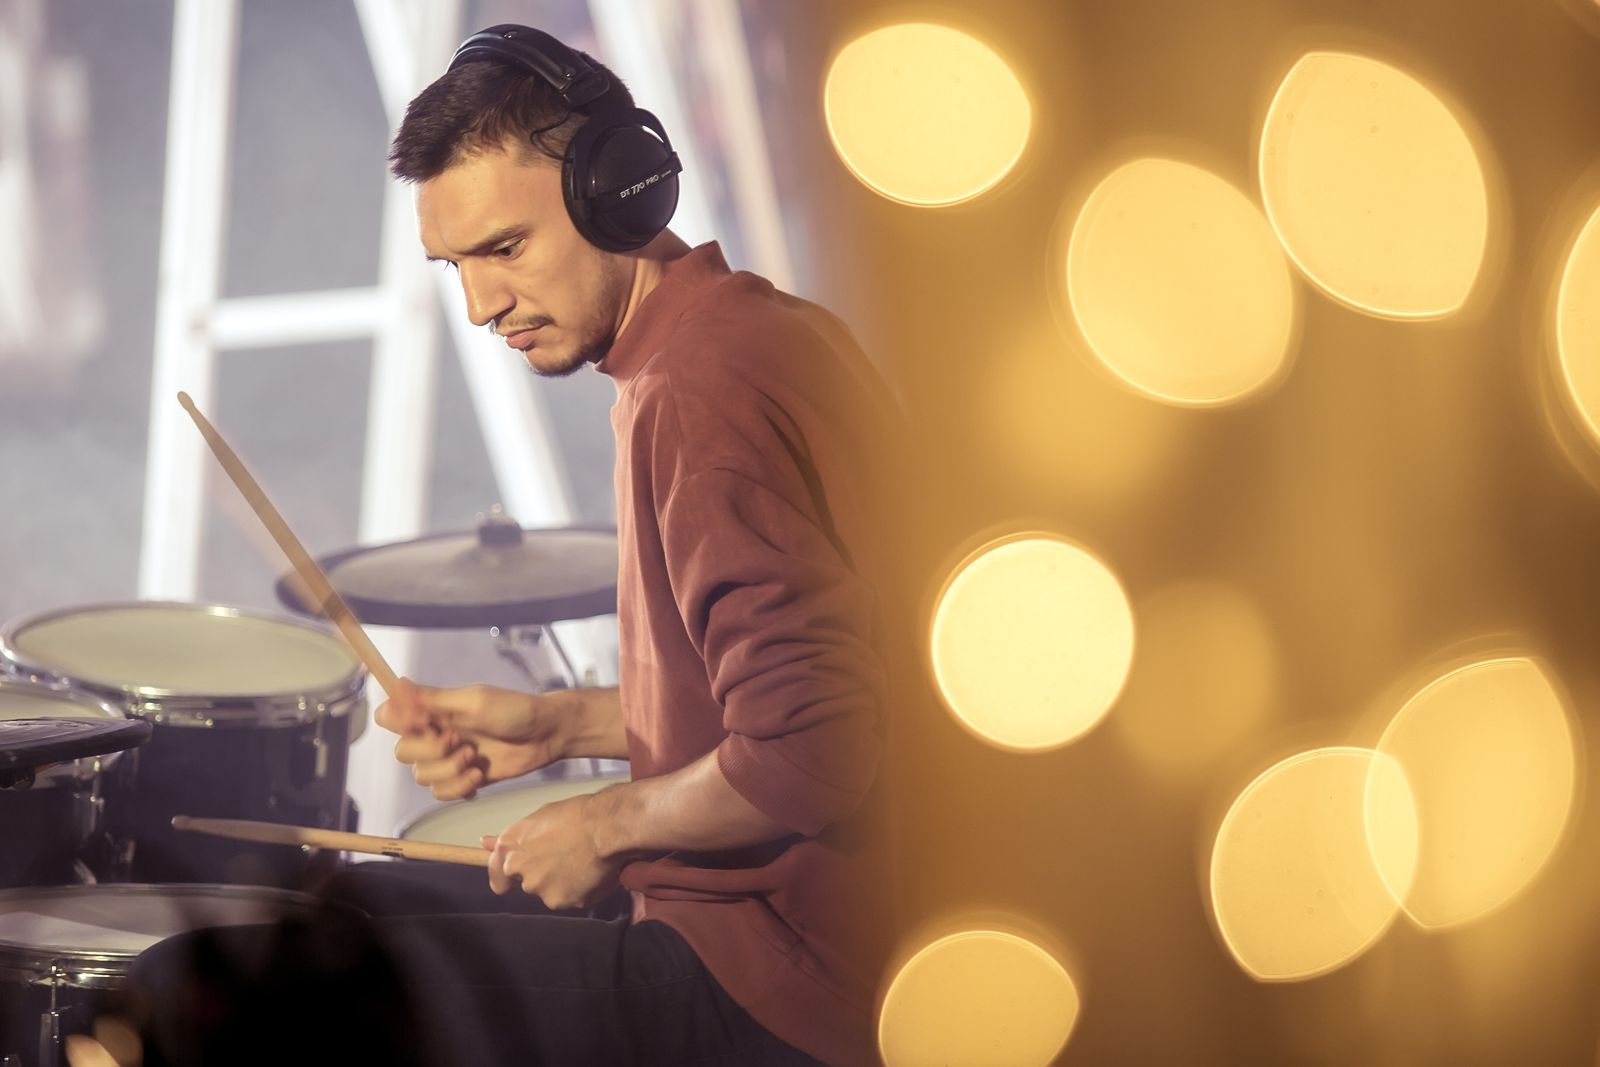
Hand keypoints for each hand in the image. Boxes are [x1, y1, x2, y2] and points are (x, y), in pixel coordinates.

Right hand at [373, 678, 575, 799]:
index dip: (399, 724)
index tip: (423, 723)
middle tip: (460, 741)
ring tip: (475, 758)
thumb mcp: (474, 701)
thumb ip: (433, 699)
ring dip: (449, 771)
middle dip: (431, 752)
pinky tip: (479, 774)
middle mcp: (435, 734)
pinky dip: (459, 787)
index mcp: (433, 710)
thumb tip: (397, 682)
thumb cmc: (514, 710)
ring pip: (422, 777)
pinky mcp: (462, 778)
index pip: (389, 717)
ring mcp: (447, 758)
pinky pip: (441, 793)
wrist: (545, 735)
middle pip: (403, 753)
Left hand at [484, 792, 623, 907]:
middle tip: (564, 857)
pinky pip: (571, 898)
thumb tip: (484, 842)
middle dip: (542, 874)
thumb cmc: (576, 814)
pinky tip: (591, 871)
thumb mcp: (540, 817)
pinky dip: (580, 890)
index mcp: (510, 849)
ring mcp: (541, 890)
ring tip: (582, 860)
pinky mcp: (564, 902)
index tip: (517, 875)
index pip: (497, 877)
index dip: (507, 877)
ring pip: (550, 891)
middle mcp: (520, 872)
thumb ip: (514, 837)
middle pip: (528, 883)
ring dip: (562, 882)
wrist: (607, 827)